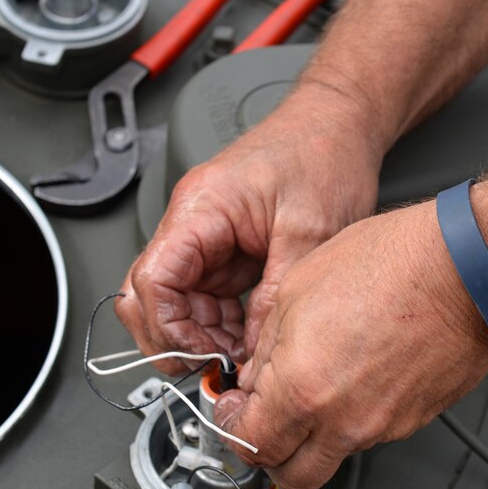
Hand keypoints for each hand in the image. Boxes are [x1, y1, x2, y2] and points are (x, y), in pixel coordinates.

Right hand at [116, 82, 385, 374]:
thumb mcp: (310, 233)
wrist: (340, 124)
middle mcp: (192, 223)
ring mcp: (205, 238)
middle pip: (148, 296)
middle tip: (213, 364)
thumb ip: (275, 295)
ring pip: (174, 303)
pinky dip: (220, 325)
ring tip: (240, 353)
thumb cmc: (322, 153)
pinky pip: (204, 299)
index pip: (151, 280)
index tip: (201, 354)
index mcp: (200, 209)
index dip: (168, 328)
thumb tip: (252, 349)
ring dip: (201, 335)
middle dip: (174, 338)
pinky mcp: (224, 250)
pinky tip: (248, 335)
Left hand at [215, 200, 487, 488]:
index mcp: (301, 390)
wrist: (465, 267)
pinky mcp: (413, 420)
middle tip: (263, 423)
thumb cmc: (391, 264)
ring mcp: (383, 427)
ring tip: (313, 386)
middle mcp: (342, 421)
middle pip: (292, 476)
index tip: (234, 413)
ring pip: (331, 456)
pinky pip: (369, 434)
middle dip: (269, 454)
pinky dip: (351, 418)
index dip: (232, 430)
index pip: (250, 445)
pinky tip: (352, 375)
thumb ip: (266, 347)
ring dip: (312, 436)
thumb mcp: (296, 288)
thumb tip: (255, 377)